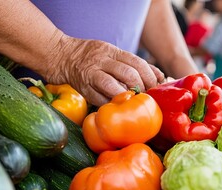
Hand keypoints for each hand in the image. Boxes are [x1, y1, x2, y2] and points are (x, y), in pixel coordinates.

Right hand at [44, 35, 164, 105]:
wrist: (61, 56)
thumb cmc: (92, 57)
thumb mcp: (113, 53)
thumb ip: (133, 63)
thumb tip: (160, 76)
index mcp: (112, 51)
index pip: (137, 62)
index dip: (150, 75)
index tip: (156, 85)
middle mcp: (102, 61)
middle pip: (128, 73)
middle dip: (142, 87)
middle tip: (147, 95)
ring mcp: (91, 74)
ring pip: (113, 85)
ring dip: (128, 96)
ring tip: (135, 100)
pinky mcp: (84, 88)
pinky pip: (101, 99)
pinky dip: (113, 103)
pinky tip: (120, 106)